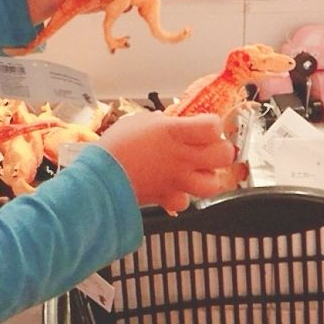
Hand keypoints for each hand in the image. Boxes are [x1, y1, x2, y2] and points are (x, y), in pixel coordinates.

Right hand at [99, 109, 232, 210]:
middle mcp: (182, 157)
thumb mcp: (139, 122)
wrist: (100, 177)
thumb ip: (162, 122)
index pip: (213, 126)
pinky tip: (174, 188)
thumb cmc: (116, 144)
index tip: (204, 125)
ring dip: (207, 176)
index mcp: (175, 132)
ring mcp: (177, 180)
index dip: (213, 125)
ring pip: (213, 184)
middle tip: (207, 147)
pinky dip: (182, 197)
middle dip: (219, 150)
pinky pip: (185, 202)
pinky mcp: (167, 198)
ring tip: (196, 170)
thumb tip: (172, 123)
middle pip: (223, 155)